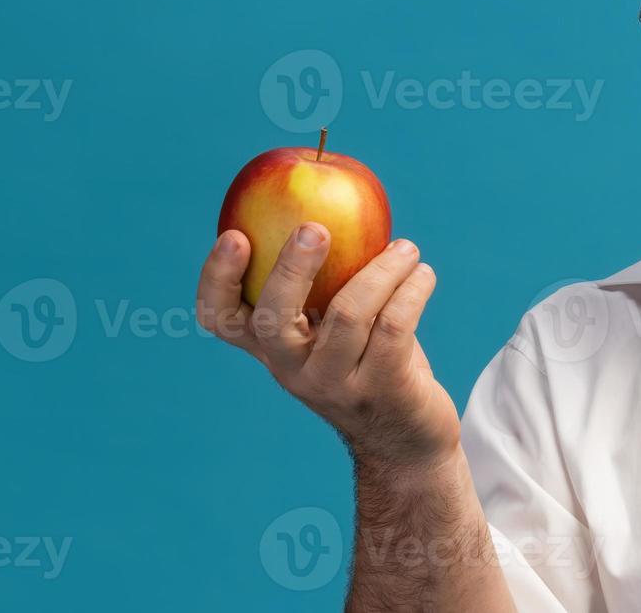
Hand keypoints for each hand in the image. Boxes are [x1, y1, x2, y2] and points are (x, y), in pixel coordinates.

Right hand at [196, 224, 459, 468]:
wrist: (406, 441)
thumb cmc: (371, 362)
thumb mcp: (338, 325)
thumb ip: (329, 280)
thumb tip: (336, 198)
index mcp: (272, 348)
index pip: (221, 319)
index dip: (217, 278)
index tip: (234, 235)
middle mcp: (293, 369)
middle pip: (272, 320)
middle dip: (291, 268)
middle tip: (316, 226)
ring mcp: (336, 384)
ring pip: (350, 315)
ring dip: (383, 269)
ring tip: (406, 248)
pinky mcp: (383, 390)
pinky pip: (395, 328)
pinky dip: (412, 290)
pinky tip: (423, 273)